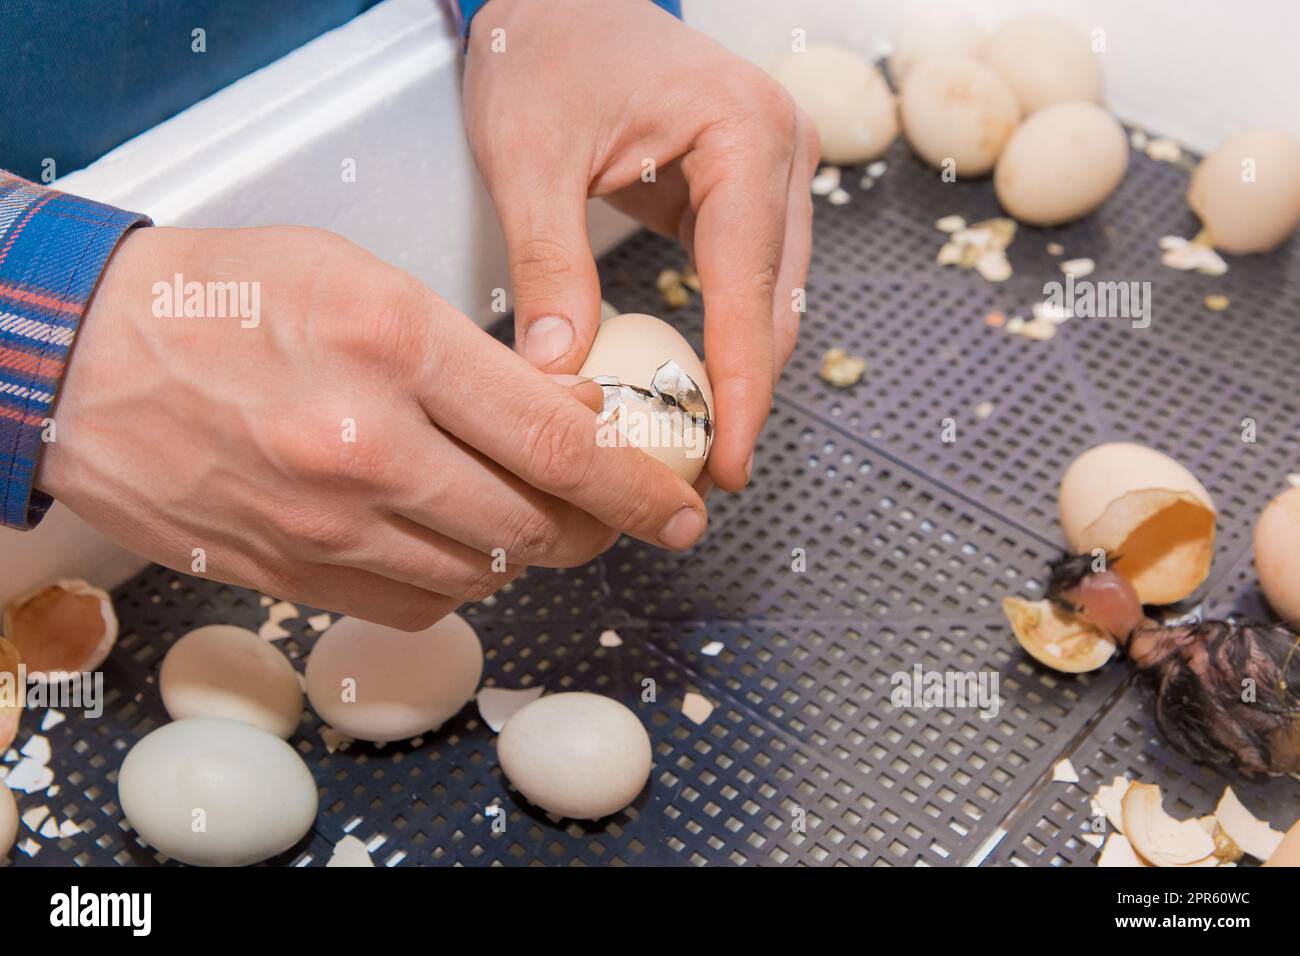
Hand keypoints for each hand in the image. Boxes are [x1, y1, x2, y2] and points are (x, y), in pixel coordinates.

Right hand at [37, 226, 706, 628]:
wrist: (89, 361)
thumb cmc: (227, 301)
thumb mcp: (365, 280)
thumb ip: (472, 354)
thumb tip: (567, 413)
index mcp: (396, 346)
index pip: (557, 438)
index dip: (637, 486)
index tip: (681, 508)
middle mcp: (366, 446)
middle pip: (534, 523)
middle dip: (597, 526)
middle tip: (616, 511)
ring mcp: (326, 523)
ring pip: (484, 572)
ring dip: (529, 551)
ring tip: (532, 514)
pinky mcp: (294, 574)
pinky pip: (418, 602)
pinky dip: (460, 579)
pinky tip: (456, 540)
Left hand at [463, 0, 818, 491]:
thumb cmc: (543, 51)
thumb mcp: (529, 158)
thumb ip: (551, 265)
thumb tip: (560, 375)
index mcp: (744, 132)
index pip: (750, 288)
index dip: (740, 387)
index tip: (728, 463)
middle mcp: (781, 149)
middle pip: (778, 304)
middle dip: (744, 395)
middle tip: (706, 478)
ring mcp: (774, 171)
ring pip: (774, 300)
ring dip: (740, 374)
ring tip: (697, 447)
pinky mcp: (749, 191)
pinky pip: (749, 282)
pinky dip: (725, 338)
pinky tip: (691, 389)